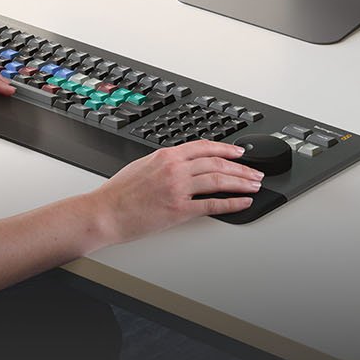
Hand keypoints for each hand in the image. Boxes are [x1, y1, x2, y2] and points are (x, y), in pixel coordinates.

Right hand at [87, 141, 262, 243]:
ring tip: (254, 186)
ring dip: (241, 183)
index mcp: (166, 156)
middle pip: (217, 163)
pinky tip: (242, 203)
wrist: (104, 212)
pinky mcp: (179, 210)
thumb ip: (164, 163)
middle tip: (255, 172)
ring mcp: (178, 189)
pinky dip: (232, 203)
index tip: (239, 152)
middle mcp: (175, 169)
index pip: (204, 146)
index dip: (226, 148)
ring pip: (219, 180)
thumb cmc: (117, 193)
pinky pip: (212, 205)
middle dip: (241, 168)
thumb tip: (182, 164)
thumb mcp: (141, 166)